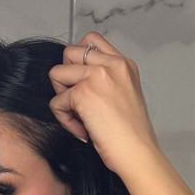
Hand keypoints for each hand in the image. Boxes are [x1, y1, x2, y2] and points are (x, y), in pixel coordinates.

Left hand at [48, 32, 160, 177]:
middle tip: (78, 102)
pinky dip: (64, 119)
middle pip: (69, 52)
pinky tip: (82, 130)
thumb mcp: (125, 96)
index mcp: (124, 64)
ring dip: (62, 97)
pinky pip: (56, 101)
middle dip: (66, 77)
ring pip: (57, 73)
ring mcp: (97, 76)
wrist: (138, 153)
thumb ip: (107, 82)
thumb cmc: (132, 135)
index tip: (82, 84)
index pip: (91, 41)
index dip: (78, 61)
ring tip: (78, 116)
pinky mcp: (83, 93)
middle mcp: (111, 64)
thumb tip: (78, 82)